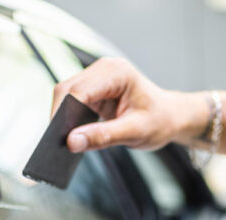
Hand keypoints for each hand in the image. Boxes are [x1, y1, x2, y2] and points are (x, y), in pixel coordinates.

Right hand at [51, 57, 208, 151]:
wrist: (170, 117)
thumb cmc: (159, 120)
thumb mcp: (135, 132)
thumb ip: (103, 137)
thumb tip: (72, 142)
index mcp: (116, 73)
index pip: (79, 90)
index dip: (64, 113)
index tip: (57, 137)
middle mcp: (104, 70)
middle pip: (67, 90)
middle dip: (59, 116)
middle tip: (55, 144)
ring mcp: (97, 78)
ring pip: (66, 96)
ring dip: (62, 118)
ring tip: (60, 143)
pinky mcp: (93, 90)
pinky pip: (72, 103)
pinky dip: (68, 119)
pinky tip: (71, 136)